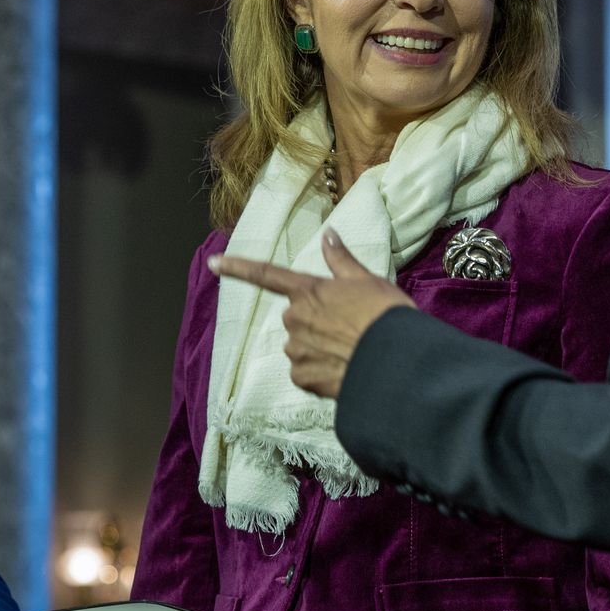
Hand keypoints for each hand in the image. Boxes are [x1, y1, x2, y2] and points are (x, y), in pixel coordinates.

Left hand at [211, 228, 416, 398]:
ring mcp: (295, 349)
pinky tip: (344, 369)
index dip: (237, 267)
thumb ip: (340, 259)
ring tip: (351, 350)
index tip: (213, 263)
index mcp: (308, 291)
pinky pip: (305, 372)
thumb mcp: (366, 280)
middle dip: (315, 321)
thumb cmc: (384, 316)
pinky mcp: (301, 377)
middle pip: (296, 317)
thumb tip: (328, 233)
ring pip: (300, 345)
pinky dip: (320, 372)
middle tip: (349, 327)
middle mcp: (294, 318)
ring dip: (319, 348)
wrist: (396, 363)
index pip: (266, 274)